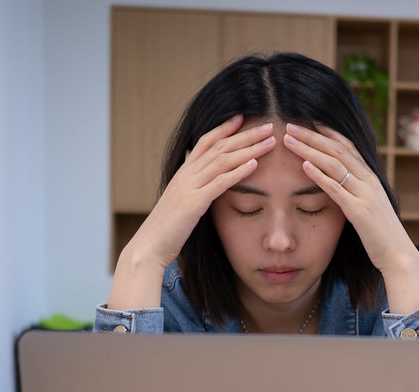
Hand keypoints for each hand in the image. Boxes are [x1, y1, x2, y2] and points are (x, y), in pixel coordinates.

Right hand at [108, 116, 275, 309]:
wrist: (149, 246)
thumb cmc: (166, 229)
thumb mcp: (177, 200)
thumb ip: (187, 182)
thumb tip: (190, 163)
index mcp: (183, 173)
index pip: (205, 142)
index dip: (224, 129)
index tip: (242, 118)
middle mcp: (186, 175)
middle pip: (219, 147)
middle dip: (246, 135)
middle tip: (268, 126)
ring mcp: (189, 187)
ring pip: (223, 161)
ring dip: (249, 150)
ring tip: (269, 142)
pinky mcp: (194, 203)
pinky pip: (219, 183)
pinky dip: (238, 172)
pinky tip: (255, 165)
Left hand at [283, 123, 418, 314]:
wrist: (398, 255)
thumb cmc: (381, 235)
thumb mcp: (369, 208)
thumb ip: (357, 194)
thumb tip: (342, 185)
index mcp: (371, 179)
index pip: (348, 148)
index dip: (329, 133)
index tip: (310, 122)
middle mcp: (369, 182)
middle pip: (338, 151)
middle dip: (312, 137)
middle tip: (290, 125)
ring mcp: (365, 195)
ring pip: (334, 165)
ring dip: (310, 150)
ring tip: (289, 141)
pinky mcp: (360, 212)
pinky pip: (336, 189)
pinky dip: (320, 176)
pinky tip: (304, 166)